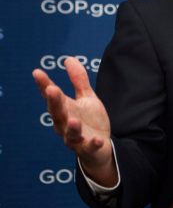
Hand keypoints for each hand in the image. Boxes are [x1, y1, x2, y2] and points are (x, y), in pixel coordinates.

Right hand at [33, 57, 116, 185]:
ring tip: (74, 119)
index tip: (37, 72)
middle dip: (54, 103)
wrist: (100, 148)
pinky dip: (92, 144)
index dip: (44, 85)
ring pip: (70, 133)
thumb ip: (79, 81)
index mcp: (65, 110)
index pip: (52, 96)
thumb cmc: (90, 121)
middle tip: (52, 90)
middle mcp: (65, 124)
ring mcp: (75, 138)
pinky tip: (98, 140)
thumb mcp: (86, 98)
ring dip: (71, 127)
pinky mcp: (88, 148)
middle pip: (57, 113)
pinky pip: (89, 147)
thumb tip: (68, 59)